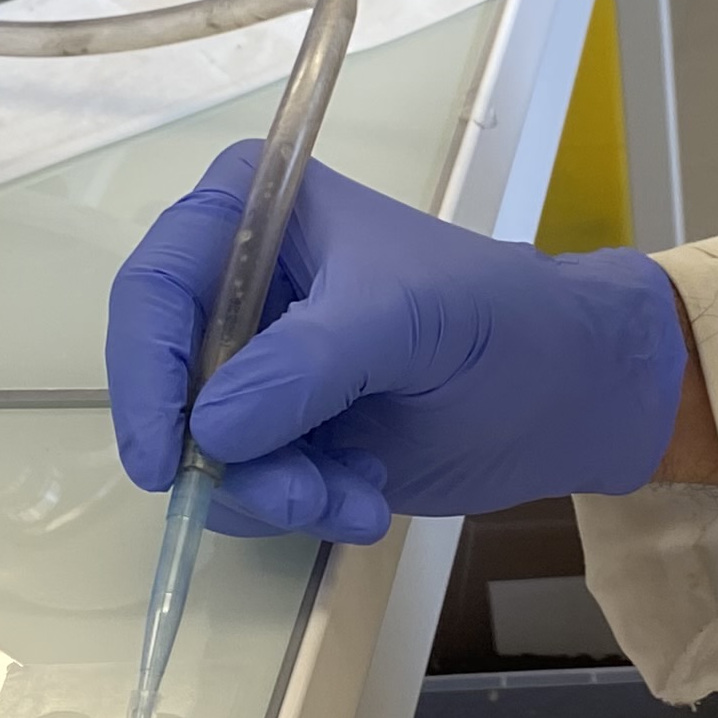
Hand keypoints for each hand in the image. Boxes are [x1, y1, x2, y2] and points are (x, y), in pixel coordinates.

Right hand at [106, 145, 687, 540]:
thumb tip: (209, 427)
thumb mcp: (409, 321)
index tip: (166, 457)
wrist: (572, 392)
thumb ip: (309, 365)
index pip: (155, 285)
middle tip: (302, 495)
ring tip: (358, 498)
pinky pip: (244, 488)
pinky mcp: (282, 433)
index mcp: (254, 211)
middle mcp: (237, 285)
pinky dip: (299, 507)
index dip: (145, 372)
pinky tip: (365, 497)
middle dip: (229, 454)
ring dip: (276, 491)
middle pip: (164, 381)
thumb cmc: (500, 320)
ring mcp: (255, 366)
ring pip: (202, 449)